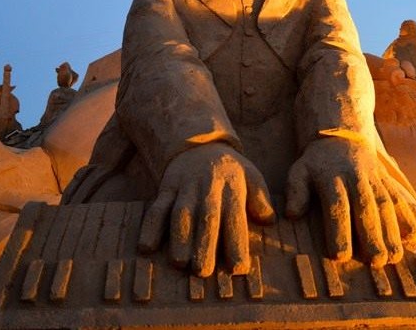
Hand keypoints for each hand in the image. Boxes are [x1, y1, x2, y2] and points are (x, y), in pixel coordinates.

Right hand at [137, 143, 274, 276]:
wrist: (199, 144)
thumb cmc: (230, 171)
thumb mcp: (252, 177)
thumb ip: (261, 199)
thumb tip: (269, 220)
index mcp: (233, 188)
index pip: (236, 218)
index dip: (237, 242)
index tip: (238, 268)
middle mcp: (208, 188)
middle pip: (206, 218)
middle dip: (204, 245)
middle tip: (203, 272)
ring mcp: (185, 188)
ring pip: (180, 213)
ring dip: (178, 238)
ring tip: (178, 262)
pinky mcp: (167, 188)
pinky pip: (157, 207)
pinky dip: (150, 226)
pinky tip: (146, 247)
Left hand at [285, 137, 415, 266]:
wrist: (341, 137)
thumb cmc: (315, 163)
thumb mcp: (299, 171)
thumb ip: (295, 191)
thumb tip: (292, 214)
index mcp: (331, 178)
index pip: (337, 206)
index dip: (339, 230)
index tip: (340, 255)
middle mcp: (356, 179)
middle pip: (366, 208)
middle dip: (372, 235)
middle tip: (377, 261)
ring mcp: (375, 179)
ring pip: (386, 205)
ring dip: (392, 231)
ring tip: (394, 257)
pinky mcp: (388, 181)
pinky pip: (399, 198)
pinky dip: (408, 216)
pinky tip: (413, 236)